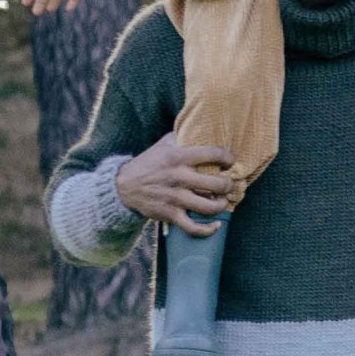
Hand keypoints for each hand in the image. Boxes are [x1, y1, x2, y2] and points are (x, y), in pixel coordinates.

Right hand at [116, 132, 234, 235]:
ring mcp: (175, 198)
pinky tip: (216, 225)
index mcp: (179, 156)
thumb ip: (183, 136)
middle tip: (228, 184)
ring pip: (209, 207)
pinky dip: (208, 229)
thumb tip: (203, 126)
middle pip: (216, 184)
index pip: (213, 154)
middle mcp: (179, 177)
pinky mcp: (170, 214)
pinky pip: (193, 227)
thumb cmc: (149, 162)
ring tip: (223, 200)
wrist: (124, 186)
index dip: (228, 158)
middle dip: (228, 185)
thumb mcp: (164, 143)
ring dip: (222, 205)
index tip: (230, 162)